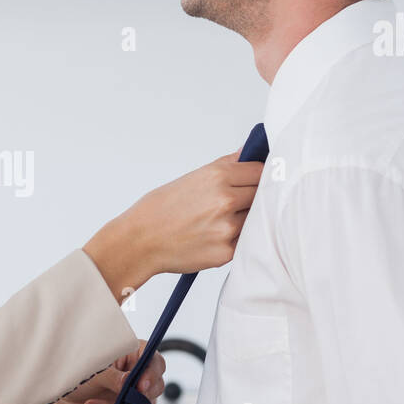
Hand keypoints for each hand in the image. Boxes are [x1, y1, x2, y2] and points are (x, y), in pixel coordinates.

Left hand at [36, 340, 165, 403]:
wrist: (65, 402)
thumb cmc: (79, 378)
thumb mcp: (92, 373)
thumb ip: (112, 377)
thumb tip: (129, 383)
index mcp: (133, 355)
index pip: (155, 360)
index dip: (153, 371)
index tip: (141, 384)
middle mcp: (140, 376)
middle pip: (158, 384)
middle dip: (145, 394)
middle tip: (128, 401)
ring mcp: (138, 397)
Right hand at [84, 149, 263, 300]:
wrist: (139, 241)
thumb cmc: (159, 210)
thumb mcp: (192, 178)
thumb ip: (226, 166)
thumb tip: (249, 153)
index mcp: (218, 176)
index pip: (261, 170)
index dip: (258, 176)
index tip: (254, 181)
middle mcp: (226, 200)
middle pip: (263, 194)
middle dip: (253, 197)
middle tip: (235, 203)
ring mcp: (228, 227)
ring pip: (256, 218)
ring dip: (246, 219)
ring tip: (220, 221)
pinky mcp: (227, 251)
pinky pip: (245, 240)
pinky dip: (236, 238)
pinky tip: (215, 236)